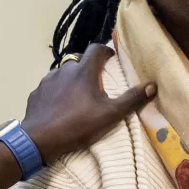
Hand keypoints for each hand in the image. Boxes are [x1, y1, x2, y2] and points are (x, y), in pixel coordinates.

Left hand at [21, 46, 155, 164]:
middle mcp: (64, 70)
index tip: (111, 58)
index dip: (105, 51)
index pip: (96, 49)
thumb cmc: (78, 125)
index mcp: (84, 71)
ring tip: (78, 96)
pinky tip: (60, 106)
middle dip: (88, 68)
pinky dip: (57, 92)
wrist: (40, 140)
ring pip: (63, 74)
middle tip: (96, 83)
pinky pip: (50, 87)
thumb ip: (131, 100)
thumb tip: (152, 85)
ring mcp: (47, 81)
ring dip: (72, 80)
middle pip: (79, 61)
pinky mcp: (36, 93)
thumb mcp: (110, 115)